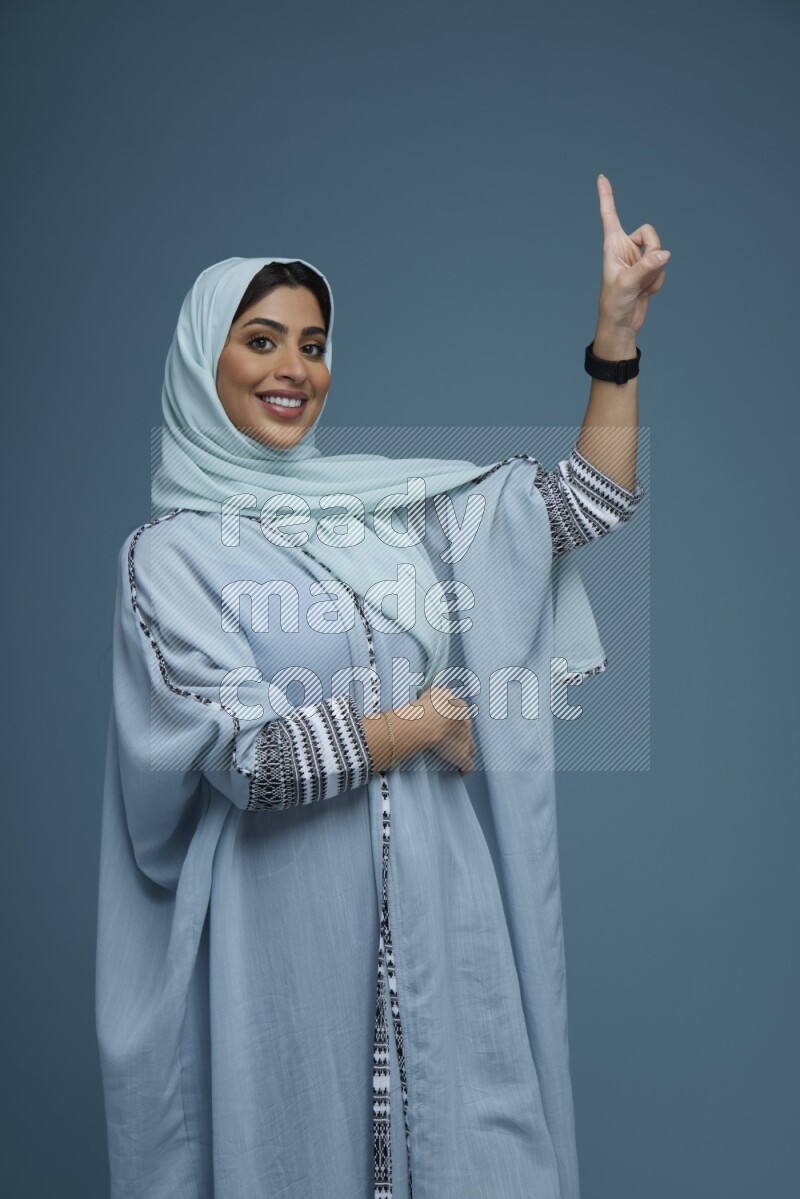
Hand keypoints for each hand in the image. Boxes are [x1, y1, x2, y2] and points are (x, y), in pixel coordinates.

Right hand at [420, 685, 476, 774]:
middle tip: (449, 739)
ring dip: (465, 751)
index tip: (448, 722)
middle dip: (461, 734)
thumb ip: (442, 692)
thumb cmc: (427, 706)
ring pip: (471, 747)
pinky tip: (461, 772)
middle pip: (467, 731)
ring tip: (456, 755)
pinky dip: (465, 768)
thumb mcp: (434, 692)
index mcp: (460, 708)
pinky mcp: (461, 756)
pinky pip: (468, 765)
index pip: (462, 712)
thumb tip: (446, 691)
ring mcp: (466, 740)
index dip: (455, 718)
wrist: (427, 722)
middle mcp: (466, 724)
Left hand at [595, 173, 669, 336]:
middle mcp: (625, 249)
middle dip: (654, 251)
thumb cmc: (614, 305)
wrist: (621, 325)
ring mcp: (637, 260)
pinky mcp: (648, 271)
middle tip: (644, 271)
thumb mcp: (628, 284)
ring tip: (640, 288)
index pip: (609, 216)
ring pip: (659, 253)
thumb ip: (646, 267)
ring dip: (655, 273)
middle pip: (650, 234)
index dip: (606, 196)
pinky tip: (645, 293)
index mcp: (612, 246)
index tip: (601, 176)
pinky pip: (662, 269)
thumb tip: (665, 253)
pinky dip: (657, 282)